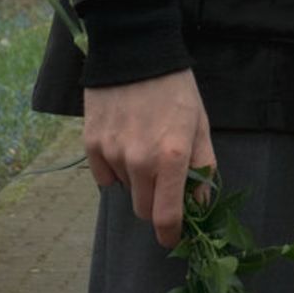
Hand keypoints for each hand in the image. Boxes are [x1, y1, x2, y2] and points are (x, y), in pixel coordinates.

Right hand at [84, 69, 215, 248]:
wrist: (135, 53)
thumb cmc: (175, 89)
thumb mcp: (200, 124)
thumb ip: (202, 166)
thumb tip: (200, 204)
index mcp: (171, 157)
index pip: (166, 215)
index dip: (170, 234)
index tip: (172, 239)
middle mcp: (139, 161)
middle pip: (142, 209)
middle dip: (154, 205)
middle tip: (163, 184)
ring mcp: (112, 153)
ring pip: (125, 189)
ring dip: (136, 180)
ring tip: (144, 146)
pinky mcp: (91, 145)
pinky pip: (104, 175)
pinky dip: (115, 168)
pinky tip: (124, 142)